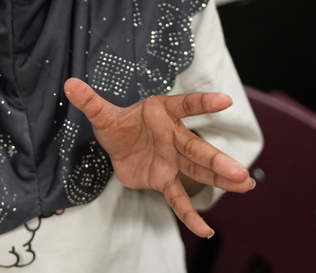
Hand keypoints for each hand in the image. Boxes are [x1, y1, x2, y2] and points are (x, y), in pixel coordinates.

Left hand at [63, 78, 254, 237]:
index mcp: (162, 113)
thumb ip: (89, 101)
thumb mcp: (102, 114)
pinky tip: (204, 231)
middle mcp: (173, 136)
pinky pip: (178, 198)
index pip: (184, 106)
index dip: (203, 103)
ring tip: (246, 185)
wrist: (117, 146)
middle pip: (196, 149)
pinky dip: (189, 215)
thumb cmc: (117, 124)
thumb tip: (69, 84)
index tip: (224, 100)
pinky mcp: (164, 179)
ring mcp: (172, 160)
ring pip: (197, 171)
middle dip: (217, 161)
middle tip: (241, 172)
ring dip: (219, 180)